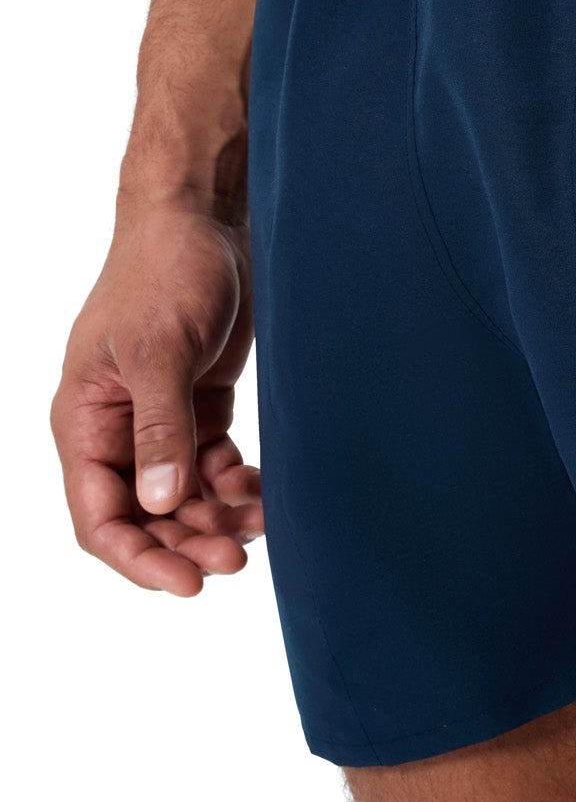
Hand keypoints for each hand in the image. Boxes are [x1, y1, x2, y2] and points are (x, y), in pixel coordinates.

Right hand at [51, 197, 260, 594]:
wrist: (205, 219)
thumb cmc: (166, 272)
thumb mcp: (159, 353)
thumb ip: (160, 429)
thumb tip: (159, 503)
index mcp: (84, 422)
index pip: (99, 516)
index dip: (138, 557)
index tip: (187, 583)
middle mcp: (117, 429)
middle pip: (146, 515)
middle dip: (188, 542)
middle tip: (237, 560)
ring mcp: (161, 418)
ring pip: (184, 495)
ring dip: (217, 519)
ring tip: (261, 525)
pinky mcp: (202, 402)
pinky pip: (214, 464)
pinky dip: (237, 485)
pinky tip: (266, 494)